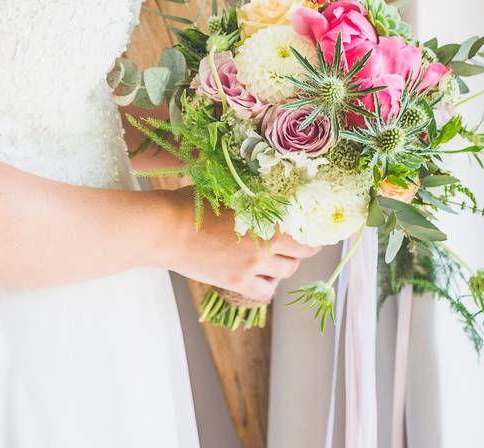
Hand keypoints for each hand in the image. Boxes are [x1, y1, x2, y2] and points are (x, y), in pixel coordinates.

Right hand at [163, 188, 320, 301]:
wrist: (167, 229)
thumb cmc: (193, 203)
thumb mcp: (230, 190)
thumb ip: (254, 196)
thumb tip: (272, 191)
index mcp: (268, 220)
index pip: (308, 232)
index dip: (316, 234)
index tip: (316, 232)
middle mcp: (266, 246)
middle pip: (301, 254)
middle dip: (302, 249)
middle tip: (298, 244)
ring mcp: (252, 267)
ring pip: (285, 272)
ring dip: (284, 265)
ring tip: (275, 257)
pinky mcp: (237, 282)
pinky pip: (266, 291)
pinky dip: (268, 285)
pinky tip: (261, 276)